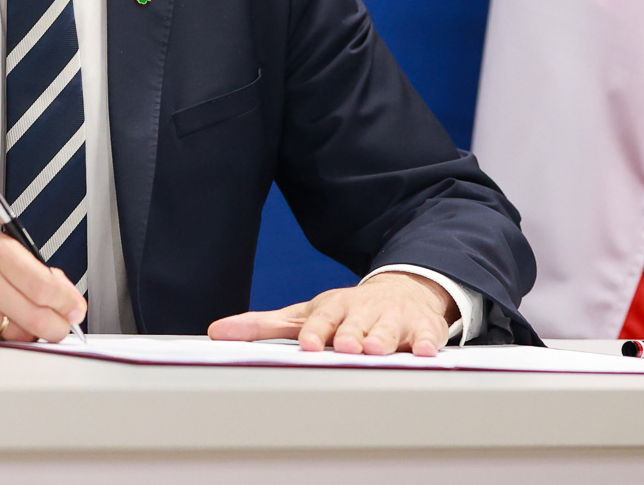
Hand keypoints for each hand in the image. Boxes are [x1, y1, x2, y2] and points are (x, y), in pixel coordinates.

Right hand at [0, 229, 86, 343]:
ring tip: (10, 316)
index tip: (75, 310)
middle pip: (40, 317)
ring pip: (20, 335)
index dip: (68, 304)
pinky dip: (0, 340)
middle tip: (59, 325)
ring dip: (25, 333)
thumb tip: (64, 293)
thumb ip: (28, 268)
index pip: (47, 286)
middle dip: (56, 327)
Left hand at [207, 271, 456, 355]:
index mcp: (333, 307)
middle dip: (350, 334)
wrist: (402, 291)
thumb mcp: (306, 315)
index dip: (317, 331)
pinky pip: (426, 336)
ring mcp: (393, 319)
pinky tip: (424, 352)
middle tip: (346, 348)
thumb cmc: (346, 312)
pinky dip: (426, 343)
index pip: (322, 319)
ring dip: (383, 338)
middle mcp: (363, 311)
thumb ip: (263, 326)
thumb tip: (217, 332)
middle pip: (355, 324)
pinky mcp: (422, 329)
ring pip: (389, 329)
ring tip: (376, 350)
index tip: (310, 345)